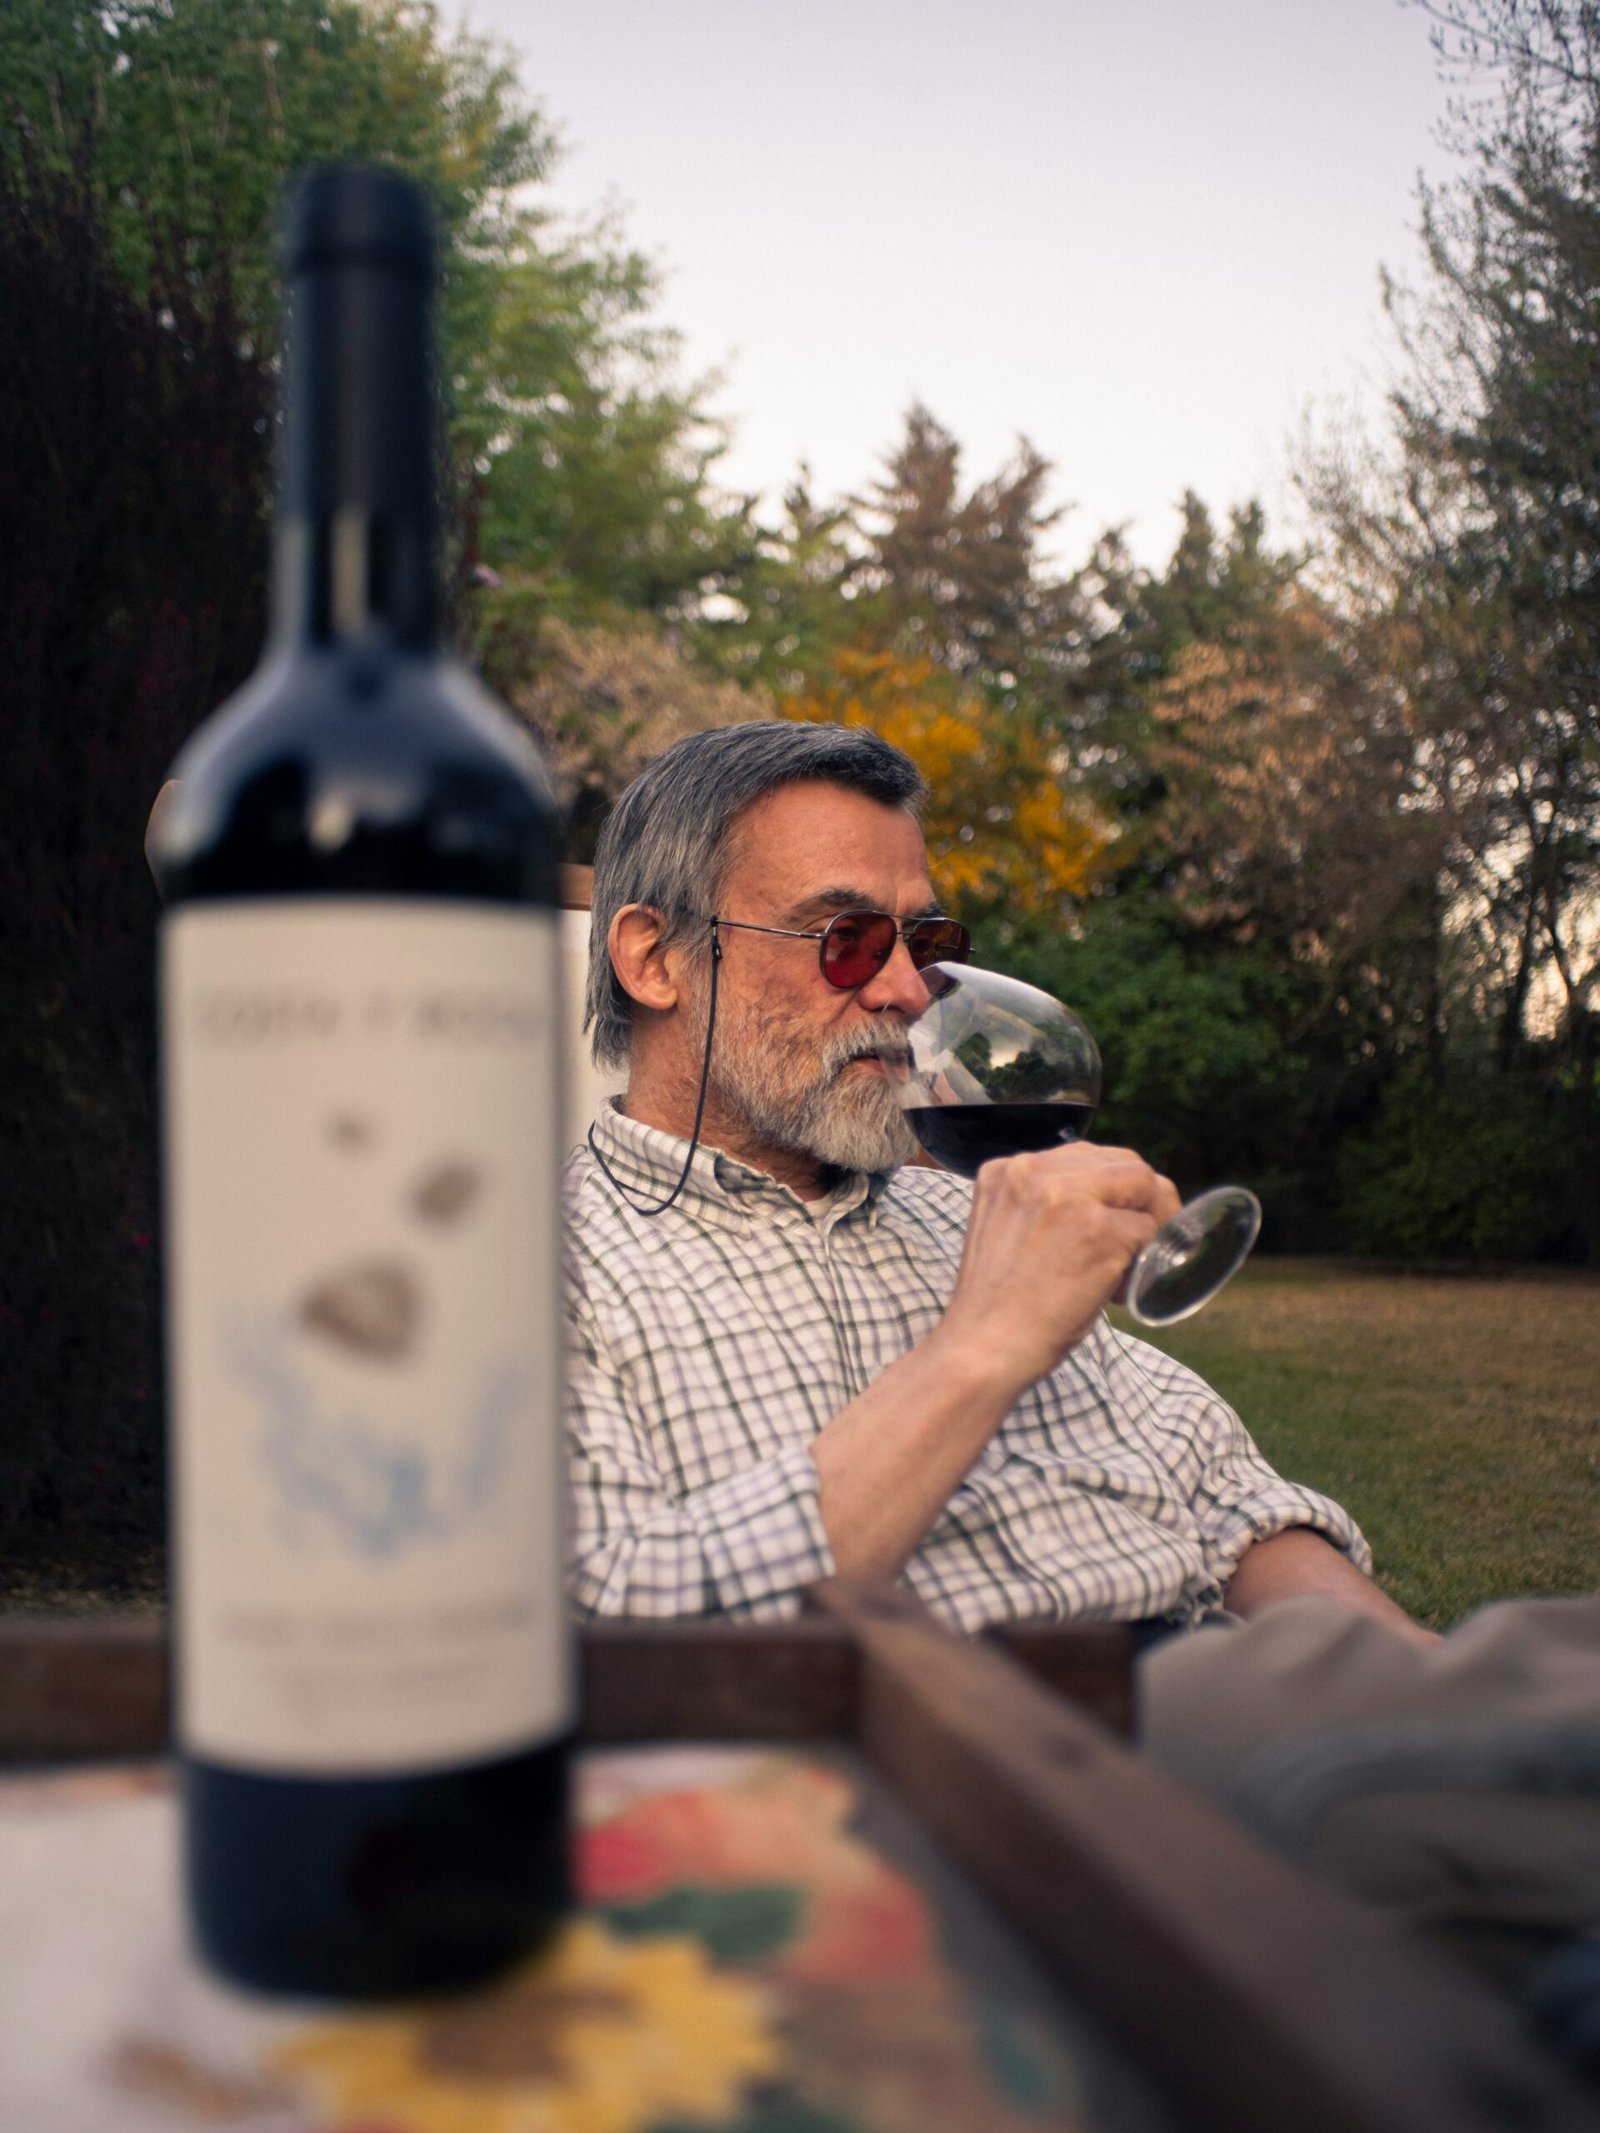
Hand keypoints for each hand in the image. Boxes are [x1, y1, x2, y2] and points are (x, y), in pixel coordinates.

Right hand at [942, 1142, 1181, 1389]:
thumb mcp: (1008, 1232)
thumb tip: (1103, 1205)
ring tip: (1132, 1265)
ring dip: (1151, 1223)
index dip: (1114, 1189)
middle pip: (1122, 1161)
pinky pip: (1147, 1231)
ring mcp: (1067, 1197)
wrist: (983, 1349)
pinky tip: (1120, 1291)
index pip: (1085, 1157)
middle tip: (1145, 1241)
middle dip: (1144, 1198)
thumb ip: (1044, 1206)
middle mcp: (1033, 1171)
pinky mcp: (1097, 1229)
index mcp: (1006, 1170)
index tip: (1120, 1220)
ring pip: (1143, 1186)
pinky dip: (1145, 1262)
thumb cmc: (998, 1307)